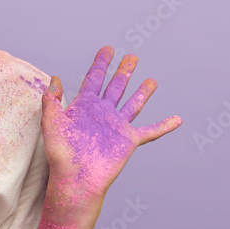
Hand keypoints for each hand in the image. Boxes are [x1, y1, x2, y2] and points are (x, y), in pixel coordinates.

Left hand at [40, 46, 180, 207]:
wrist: (75, 180)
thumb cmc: (60, 155)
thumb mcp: (52, 123)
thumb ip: (52, 100)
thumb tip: (54, 78)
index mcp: (85, 106)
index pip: (94, 78)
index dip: (101, 63)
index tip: (107, 48)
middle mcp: (103, 113)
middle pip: (116, 86)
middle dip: (124, 71)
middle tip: (132, 56)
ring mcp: (117, 126)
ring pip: (133, 104)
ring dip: (143, 92)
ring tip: (152, 80)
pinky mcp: (129, 140)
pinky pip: (151, 131)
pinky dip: (165, 125)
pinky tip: (177, 120)